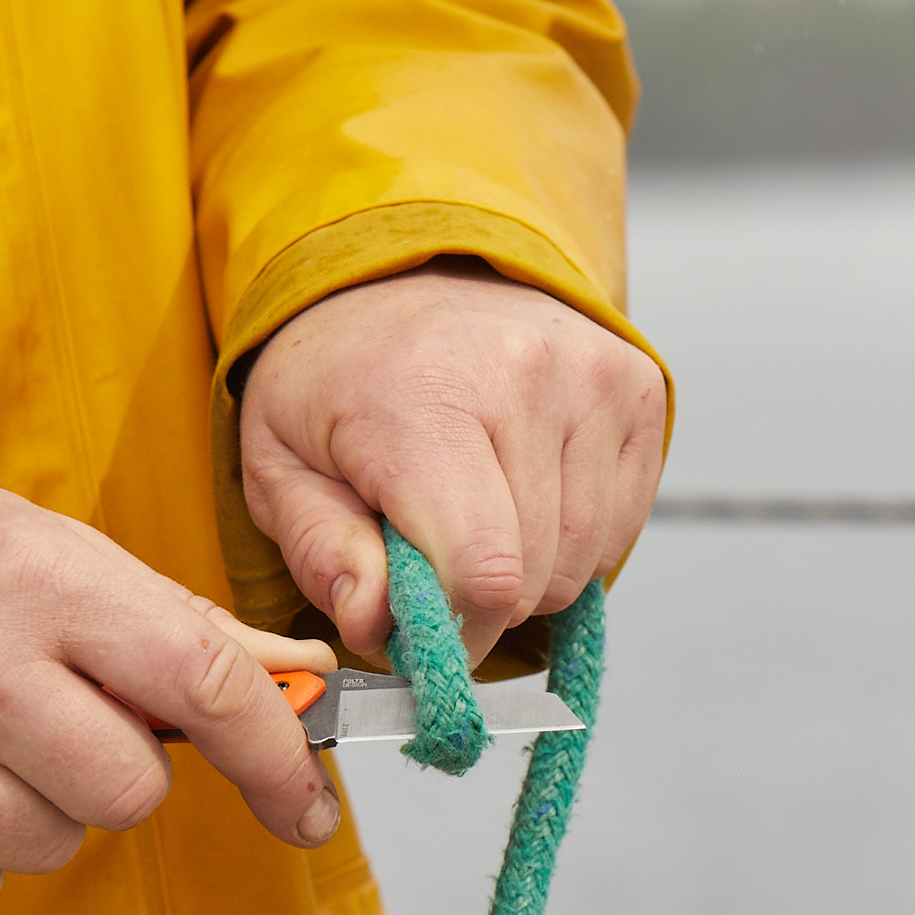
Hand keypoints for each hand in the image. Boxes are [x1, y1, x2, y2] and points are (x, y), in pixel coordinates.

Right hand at [0, 480, 339, 913]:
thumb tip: (295, 676)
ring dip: (39, 809)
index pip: (200, 679)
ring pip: (52, 848)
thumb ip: (173, 620)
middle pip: (129, 791)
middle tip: (57, 724)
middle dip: (118, 772)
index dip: (274, 755)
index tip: (307, 807)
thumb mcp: (47, 552)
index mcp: (36, 576)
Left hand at [239, 258, 666, 662]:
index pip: (482, 571)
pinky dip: (568, 542)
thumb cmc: (331, 384)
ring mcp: (592, 375)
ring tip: (470, 517)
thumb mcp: (279, 469)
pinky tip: (517, 497)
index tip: (420, 633)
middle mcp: (524, 374)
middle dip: (477, 603)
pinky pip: (618, 528)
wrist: (392, 281)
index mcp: (423, 398)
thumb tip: (376, 625)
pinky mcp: (635, 387)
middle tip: (430, 564)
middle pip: (532, 577)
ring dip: (525, 574)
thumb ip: (321, 552)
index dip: (453, 632)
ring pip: (581, 561)